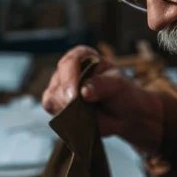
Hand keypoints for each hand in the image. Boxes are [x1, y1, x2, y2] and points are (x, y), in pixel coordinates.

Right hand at [42, 46, 162, 147]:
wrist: (125, 114)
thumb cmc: (123, 92)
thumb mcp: (118, 84)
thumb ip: (102, 85)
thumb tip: (84, 92)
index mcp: (84, 56)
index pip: (71, 61)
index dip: (70, 78)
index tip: (74, 96)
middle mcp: (69, 69)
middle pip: (58, 81)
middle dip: (67, 98)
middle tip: (80, 110)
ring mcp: (61, 87)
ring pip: (52, 96)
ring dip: (66, 109)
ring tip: (85, 115)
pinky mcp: (58, 103)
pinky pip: (51, 109)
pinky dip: (62, 116)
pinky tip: (76, 119)